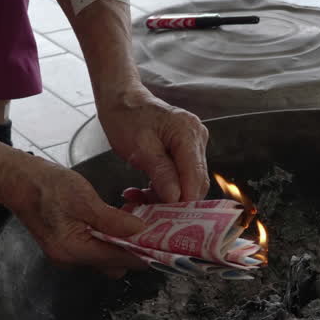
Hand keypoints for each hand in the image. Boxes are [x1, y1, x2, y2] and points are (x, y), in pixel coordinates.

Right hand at [2, 152, 147, 276]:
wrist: (15, 178)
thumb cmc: (44, 185)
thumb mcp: (83, 199)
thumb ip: (112, 220)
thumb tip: (140, 231)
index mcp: (73, 250)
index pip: (118, 260)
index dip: (143, 254)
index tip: (163, 246)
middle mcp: (69, 258)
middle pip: (113, 264)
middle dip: (134, 251)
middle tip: (153, 231)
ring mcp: (66, 253)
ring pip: (105, 257)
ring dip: (122, 244)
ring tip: (137, 224)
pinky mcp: (65, 244)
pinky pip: (94, 248)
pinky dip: (108, 239)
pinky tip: (117, 223)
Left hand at [97, 84, 209, 202]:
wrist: (122, 100)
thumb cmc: (126, 118)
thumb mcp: (139, 148)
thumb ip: (160, 172)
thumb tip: (175, 197)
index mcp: (188, 134)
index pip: (195, 176)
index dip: (185, 201)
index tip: (169, 220)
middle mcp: (198, 138)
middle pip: (196, 181)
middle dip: (175, 201)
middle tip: (150, 212)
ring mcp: (194, 144)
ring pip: (189, 181)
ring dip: (167, 196)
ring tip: (140, 199)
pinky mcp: (187, 150)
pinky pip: (182, 175)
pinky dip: (165, 187)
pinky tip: (145, 191)